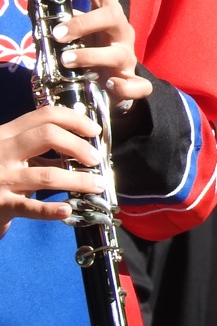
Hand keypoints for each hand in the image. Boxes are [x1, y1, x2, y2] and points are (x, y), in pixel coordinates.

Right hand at [0, 105, 104, 235]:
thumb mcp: (10, 152)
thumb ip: (37, 146)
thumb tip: (82, 144)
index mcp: (6, 134)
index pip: (45, 115)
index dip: (75, 119)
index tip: (94, 131)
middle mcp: (3, 151)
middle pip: (48, 135)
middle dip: (79, 145)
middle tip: (96, 159)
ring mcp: (1, 178)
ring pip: (47, 175)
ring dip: (79, 180)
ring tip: (98, 185)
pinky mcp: (0, 204)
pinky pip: (29, 207)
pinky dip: (51, 210)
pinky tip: (67, 210)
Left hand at [50, 0, 149, 106]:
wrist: (114, 83)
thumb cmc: (92, 52)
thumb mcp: (80, 33)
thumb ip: (64, 22)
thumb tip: (41, 11)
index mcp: (108, 14)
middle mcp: (121, 31)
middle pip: (111, 15)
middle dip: (82, 23)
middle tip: (57, 34)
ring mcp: (127, 56)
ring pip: (117, 53)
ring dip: (90, 56)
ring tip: (66, 61)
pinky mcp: (133, 82)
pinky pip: (138, 85)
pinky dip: (124, 87)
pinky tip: (109, 86)